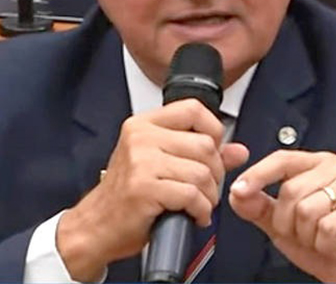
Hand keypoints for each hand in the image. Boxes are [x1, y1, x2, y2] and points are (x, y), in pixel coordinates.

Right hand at [55, 100, 248, 280]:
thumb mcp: (161, 165)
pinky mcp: (145, 188)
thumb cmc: (127, 195)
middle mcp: (141, 137)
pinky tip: (194, 215)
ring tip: (200, 204)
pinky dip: (201, 210)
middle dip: (215, 172)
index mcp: (144, 124)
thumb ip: (201, 154)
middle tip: (207, 188)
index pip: (194, 109)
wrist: (97, 227)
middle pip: (204, 144)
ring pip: (201, 172)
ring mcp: (141, 161)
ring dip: (210, 195)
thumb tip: (239, 151)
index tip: (214, 151)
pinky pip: (192, 195)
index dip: (214, 130)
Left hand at [229, 150, 335, 282]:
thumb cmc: (321, 243)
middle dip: (289, 223)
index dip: (258, 175)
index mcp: (318, 164)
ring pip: (307, 210)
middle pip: (291, 190)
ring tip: (322, 240)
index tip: (239, 190)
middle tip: (306, 234)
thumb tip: (237, 193)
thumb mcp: (281, 224)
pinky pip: (327, 228)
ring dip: (307, 236)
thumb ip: (257, 207)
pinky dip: (324, 245)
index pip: (282, 159)